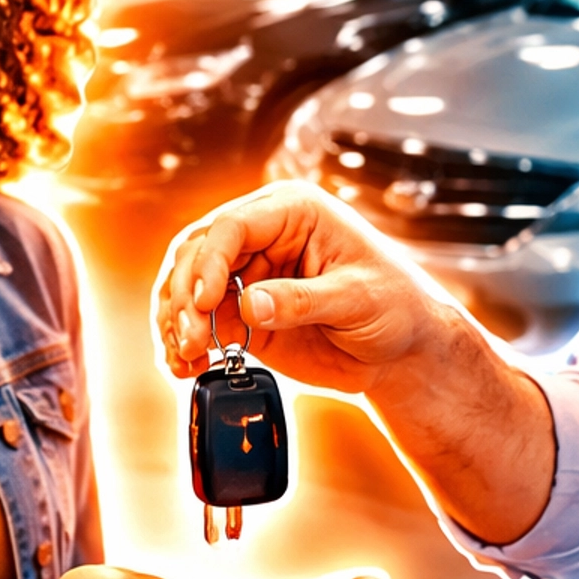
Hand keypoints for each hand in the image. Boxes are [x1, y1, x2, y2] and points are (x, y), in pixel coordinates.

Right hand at [156, 181, 446, 395]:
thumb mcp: (357, 299)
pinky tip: (184, 367)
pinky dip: (185, 344)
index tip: (204, 303)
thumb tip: (247, 305)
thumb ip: (302, 300)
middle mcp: (263, 236)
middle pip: (198, 254)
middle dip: (185, 298)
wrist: (402, 351)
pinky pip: (200, 323)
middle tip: (191, 340)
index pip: (232, 226)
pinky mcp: (244, 313)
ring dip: (176, 322)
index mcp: (293, 212)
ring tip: (184, 358)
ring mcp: (249, 275)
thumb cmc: (395, 307)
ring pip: (188, 287)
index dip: (209, 263)